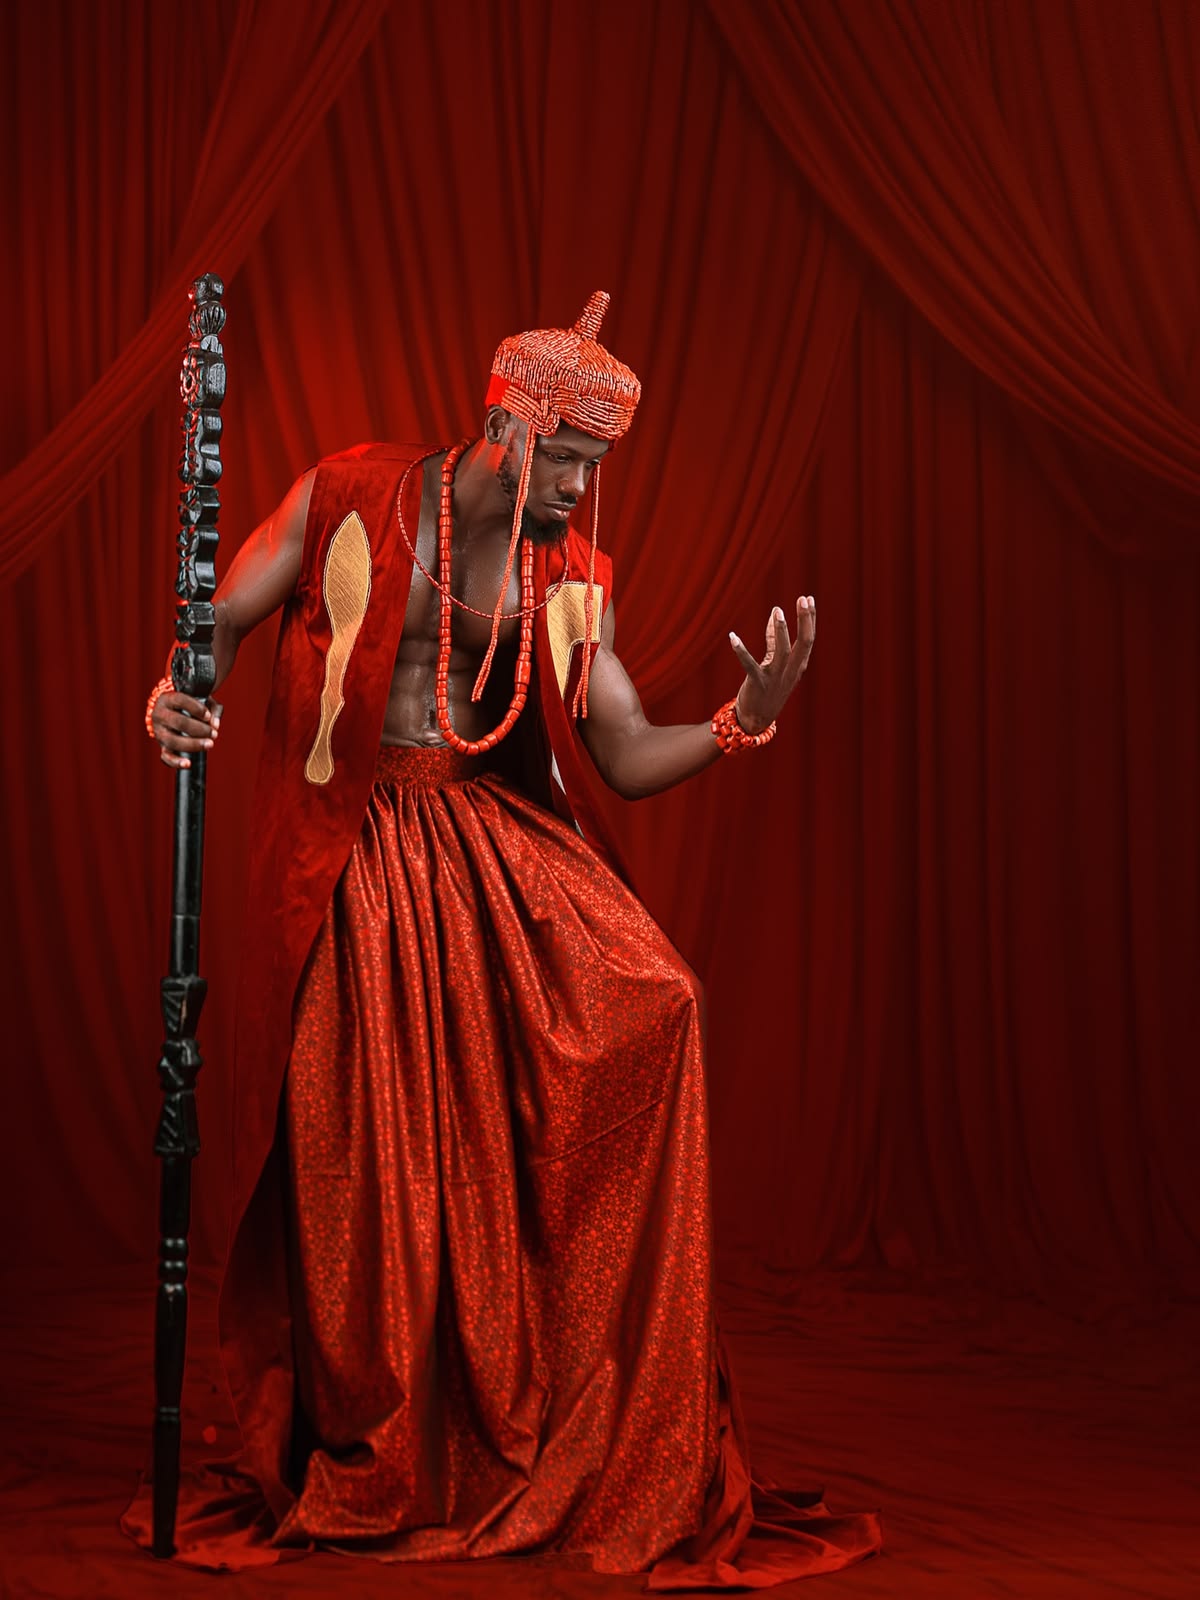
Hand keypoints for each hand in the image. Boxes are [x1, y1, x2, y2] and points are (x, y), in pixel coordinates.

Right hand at [152, 691, 221, 769]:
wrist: (171, 712)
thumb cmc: (189, 705)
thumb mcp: (201, 700)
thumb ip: (212, 709)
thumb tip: (215, 725)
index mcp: (168, 699)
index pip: (181, 700)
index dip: (196, 708)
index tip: (208, 716)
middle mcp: (160, 715)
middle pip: (179, 722)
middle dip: (199, 729)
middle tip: (214, 734)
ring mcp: (159, 732)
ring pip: (173, 740)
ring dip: (194, 744)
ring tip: (209, 744)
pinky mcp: (162, 746)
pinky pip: (166, 757)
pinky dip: (176, 762)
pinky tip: (188, 764)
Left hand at [728, 595, 815, 732]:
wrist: (756, 720)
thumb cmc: (767, 688)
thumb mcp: (774, 663)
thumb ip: (773, 640)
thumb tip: (773, 614)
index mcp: (797, 666)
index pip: (809, 639)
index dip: (810, 619)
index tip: (809, 599)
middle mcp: (789, 672)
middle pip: (803, 643)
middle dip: (804, 621)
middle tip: (803, 599)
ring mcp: (774, 678)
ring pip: (782, 652)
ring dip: (779, 631)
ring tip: (777, 611)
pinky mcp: (757, 683)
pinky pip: (749, 665)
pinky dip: (741, 651)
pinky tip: (732, 637)